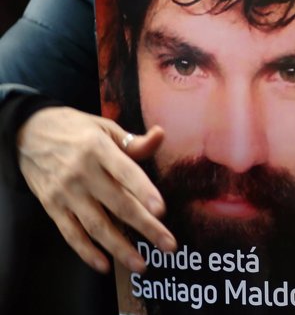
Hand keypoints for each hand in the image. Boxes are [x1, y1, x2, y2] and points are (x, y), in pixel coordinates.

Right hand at [17, 107, 176, 273]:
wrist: (28, 133)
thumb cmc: (75, 129)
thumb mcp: (104, 127)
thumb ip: (133, 141)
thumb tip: (161, 136)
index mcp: (98, 149)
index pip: (125, 172)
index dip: (143, 191)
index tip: (161, 210)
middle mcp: (82, 173)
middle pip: (118, 204)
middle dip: (146, 227)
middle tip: (168, 245)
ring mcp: (66, 192)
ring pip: (96, 225)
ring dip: (120, 248)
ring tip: (141, 265)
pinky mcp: (52, 207)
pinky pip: (71, 234)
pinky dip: (87, 252)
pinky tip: (105, 265)